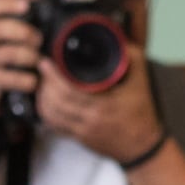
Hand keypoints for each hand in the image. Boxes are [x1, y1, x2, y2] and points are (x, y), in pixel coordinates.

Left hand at [37, 47, 162, 164]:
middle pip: (56, 104)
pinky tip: (46, 103)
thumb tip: (118, 38)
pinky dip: (47, 114)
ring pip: (52, 117)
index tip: (46, 63)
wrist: (142, 146)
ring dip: (43, 100)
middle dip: (45, 85)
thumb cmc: (142, 114)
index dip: (53, 77)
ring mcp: (83, 132)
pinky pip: (55, 128)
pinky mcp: (79, 139)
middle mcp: (90, 121)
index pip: (69, 92)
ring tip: (42, 84)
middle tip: (42, 70)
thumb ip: (132, 57)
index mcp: (103, 106)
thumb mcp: (142, 81)